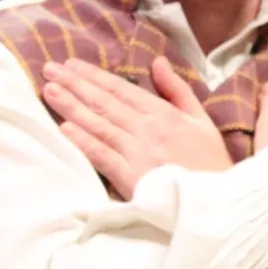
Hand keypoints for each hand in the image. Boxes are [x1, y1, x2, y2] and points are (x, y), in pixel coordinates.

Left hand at [41, 56, 230, 199]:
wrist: (218, 205)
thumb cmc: (210, 164)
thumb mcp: (201, 121)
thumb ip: (178, 90)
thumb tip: (157, 63)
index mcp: (165, 114)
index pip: (122, 89)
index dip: (94, 76)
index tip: (72, 65)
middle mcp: (148, 129)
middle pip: (105, 103)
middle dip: (75, 84)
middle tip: (50, 69)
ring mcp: (138, 153)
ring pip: (99, 124)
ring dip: (71, 106)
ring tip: (49, 90)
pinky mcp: (131, 178)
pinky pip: (102, 156)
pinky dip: (83, 141)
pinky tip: (64, 128)